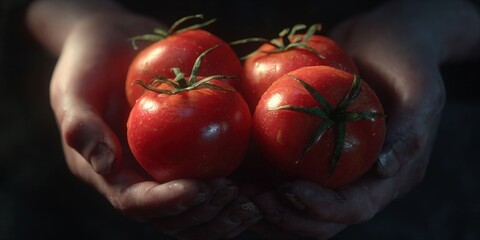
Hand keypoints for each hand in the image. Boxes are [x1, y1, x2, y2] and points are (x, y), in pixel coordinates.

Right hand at [49, 13, 260, 238]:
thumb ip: (81, 128)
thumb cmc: (88, 66)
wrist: (113, 46)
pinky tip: (258, 188)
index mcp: (110, 175)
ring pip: (194, 212)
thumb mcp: (72, 91)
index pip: (137, 203)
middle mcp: (139, 180)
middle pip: (171, 218)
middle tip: (233, 197)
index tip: (199, 189)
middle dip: (202, 215)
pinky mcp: (187, 157)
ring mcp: (165, 171)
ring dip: (223, 216)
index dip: (167, 203)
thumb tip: (106, 166)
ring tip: (251, 204)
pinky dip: (235, 193)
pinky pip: (211, 183)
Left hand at [246, 1, 478, 238]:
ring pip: (297, 207)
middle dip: (284, 216)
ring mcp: (333, 170)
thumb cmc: (407, 61)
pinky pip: (283, 176)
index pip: (354, 208)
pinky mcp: (312, 154)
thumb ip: (411, 132)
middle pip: (320, 220)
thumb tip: (383, 170)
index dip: (320, 208)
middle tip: (251, 199)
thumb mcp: (422, 89)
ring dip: (265, 208)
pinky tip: (237, 173)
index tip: (287, 191)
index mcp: (389, 178)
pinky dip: (259, 181)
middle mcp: (359, 181)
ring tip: (235, 193)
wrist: (383, 40)